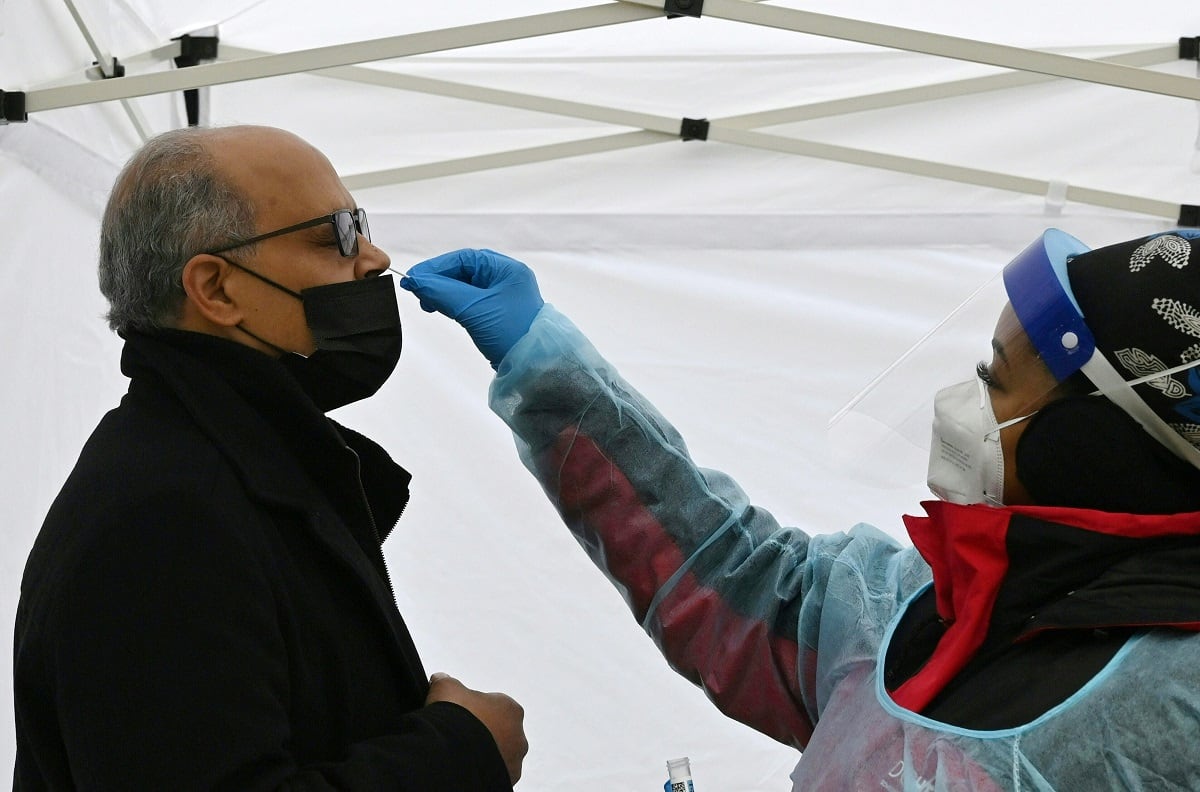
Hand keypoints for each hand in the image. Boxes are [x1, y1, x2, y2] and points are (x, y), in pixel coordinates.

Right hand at [400, 249, 543, 367]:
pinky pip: (470, 301)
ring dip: (444, 292)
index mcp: (507, 270)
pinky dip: (453, 302)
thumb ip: (442, 292)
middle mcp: (506, 279)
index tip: (414, 277)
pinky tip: (440, 308)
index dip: (436, 266)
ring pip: (465, 286)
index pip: (465, 259)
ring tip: (426, 303)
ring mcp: (502, 297)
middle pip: (464, 271)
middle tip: (416, 291)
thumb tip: (416, 281)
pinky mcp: (497, 314)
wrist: (534, 368)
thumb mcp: (474, 309)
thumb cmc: (511, 335)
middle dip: (439, 279)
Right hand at [426, 672, 527, 783]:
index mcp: (511, 709)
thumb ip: (446, 682)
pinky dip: (482, 770)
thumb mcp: (446, 688)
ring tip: (460, 753)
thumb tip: (440, 679)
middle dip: (483, 734)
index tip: (461, 715)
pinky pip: (494, 773)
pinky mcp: (505, 781)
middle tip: (460, 736)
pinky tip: (464, 766)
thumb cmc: (455, 718)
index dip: (476, 710)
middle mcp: (518, 736)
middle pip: (500, 733)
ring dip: (484, 754)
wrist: (451, 753)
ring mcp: (513, 762)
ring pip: (499, 755)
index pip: (496, 707)